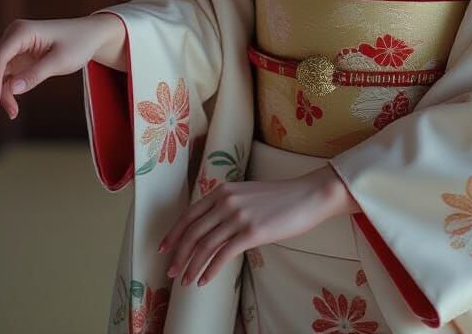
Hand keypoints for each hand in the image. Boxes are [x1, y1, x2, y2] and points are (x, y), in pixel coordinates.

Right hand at [0, 15, 119, 121]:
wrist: (91, 36)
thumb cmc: (79, 43)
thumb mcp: (61, 60)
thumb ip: (36, 74)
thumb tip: (12, 89)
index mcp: (21, 32)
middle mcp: (13, 37)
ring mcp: (14, 48)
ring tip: (6, 114)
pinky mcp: (18, 58)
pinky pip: (4, 77)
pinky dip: (6, 92)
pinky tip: (12, 108)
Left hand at [158, 168, 346, 287]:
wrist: (308, 195)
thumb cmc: (280, 198)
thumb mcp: (248, 194)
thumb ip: (228, 205)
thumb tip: (210, 228)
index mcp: (224, 190)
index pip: (190, 214)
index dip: (174, 234)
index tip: (163, 248)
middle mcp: (227, 200)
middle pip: (193, 232)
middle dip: (178, 255)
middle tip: (171, 272)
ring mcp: (239, 216)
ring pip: (205, 246)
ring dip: (191, 266)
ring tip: (185, 281)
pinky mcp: (252, 231)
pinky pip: (223, 255)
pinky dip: (210, 270)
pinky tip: (204, 280)